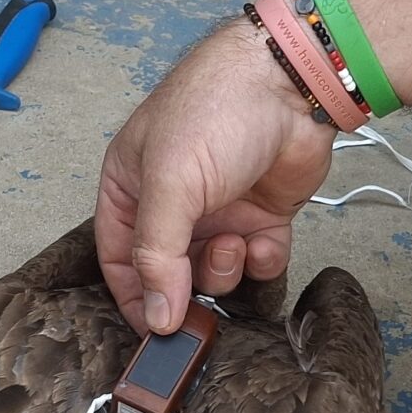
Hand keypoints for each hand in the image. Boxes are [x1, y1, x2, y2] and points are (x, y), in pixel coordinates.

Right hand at [97, 23, 339, 333]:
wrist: (290, 81)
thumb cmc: (215, 110)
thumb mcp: (170, 184)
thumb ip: (157, 256)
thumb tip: (156, 319)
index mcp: (132, 188)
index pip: (120, 260)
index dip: (136, 297)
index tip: (155, 331)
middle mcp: (173, 203)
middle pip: (170, 273)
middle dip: (188, 288)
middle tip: (202, 301)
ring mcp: (219, 210)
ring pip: (215, 271)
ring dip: (225, 270)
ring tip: (235, 241)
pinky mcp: (262, 214)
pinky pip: (258, 261)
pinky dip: (262, 260)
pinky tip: (265, 237)